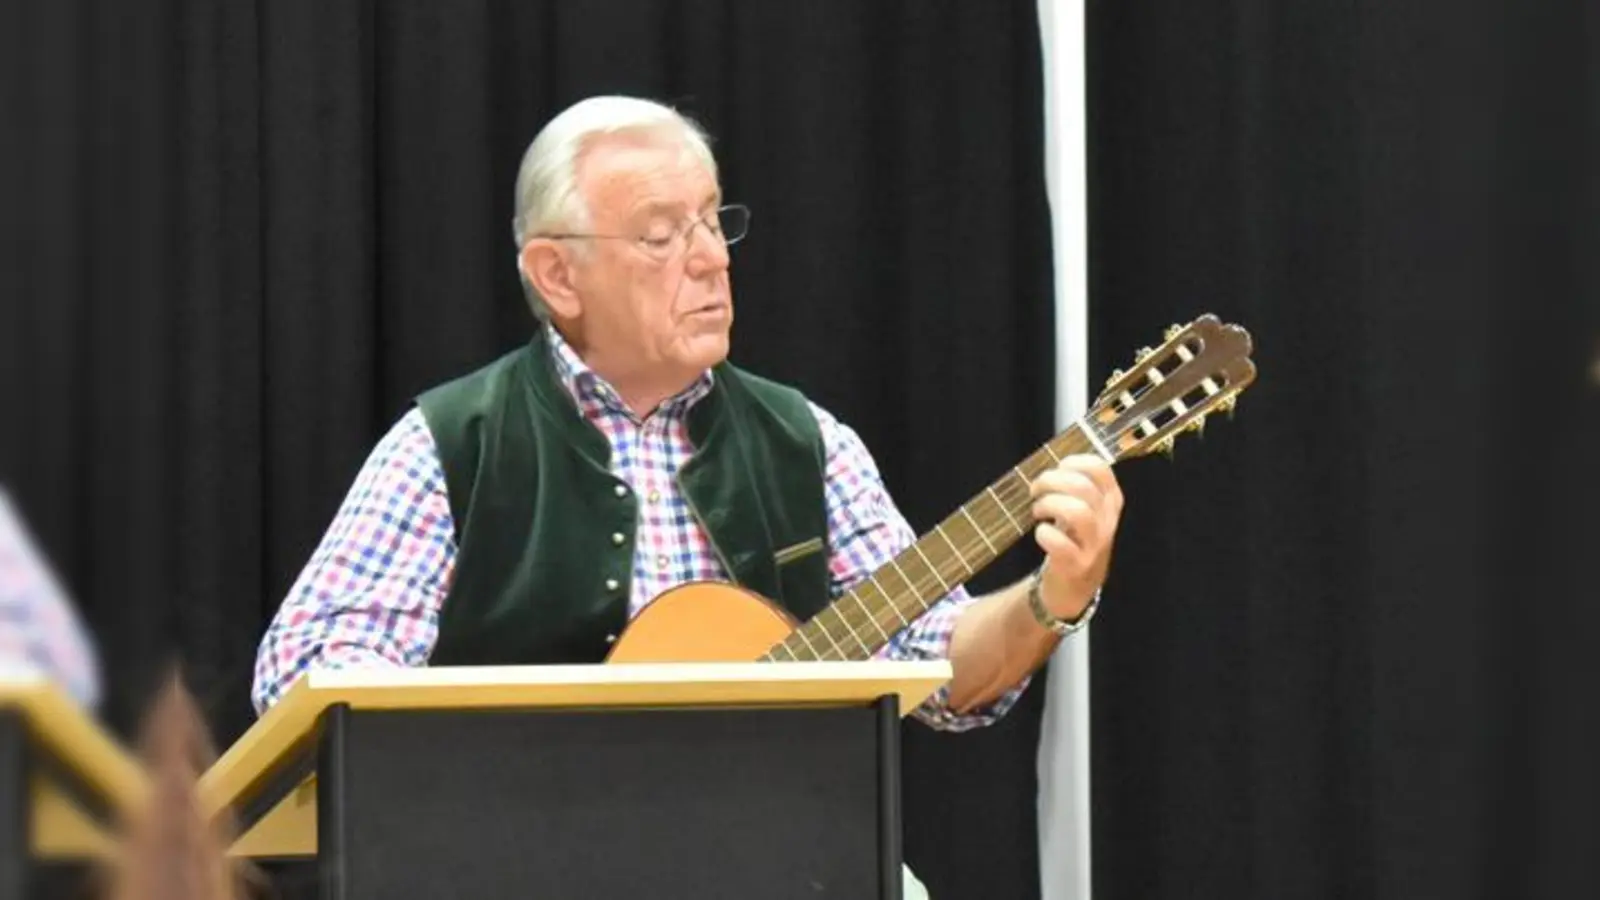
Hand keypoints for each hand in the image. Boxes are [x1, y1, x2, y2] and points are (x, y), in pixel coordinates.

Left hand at [1027, 455, 1123, 618]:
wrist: (1074, 586)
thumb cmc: (1074, 538)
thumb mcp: (1084, 509)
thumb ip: (1074, 486)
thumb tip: (1051, 464)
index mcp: (1110, 501)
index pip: (1100, 469)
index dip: (1073, 463)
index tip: (1057, 469)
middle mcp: (1107, 521)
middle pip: (1083, 487)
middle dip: (1051, 481)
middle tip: (1036, 490)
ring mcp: (1095, 545)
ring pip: (1077, 512)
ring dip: (1049, 505)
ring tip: (1037, 511)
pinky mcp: (1077, 565)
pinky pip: (1061, 544)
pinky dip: (1044, 534)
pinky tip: (1041, 532)